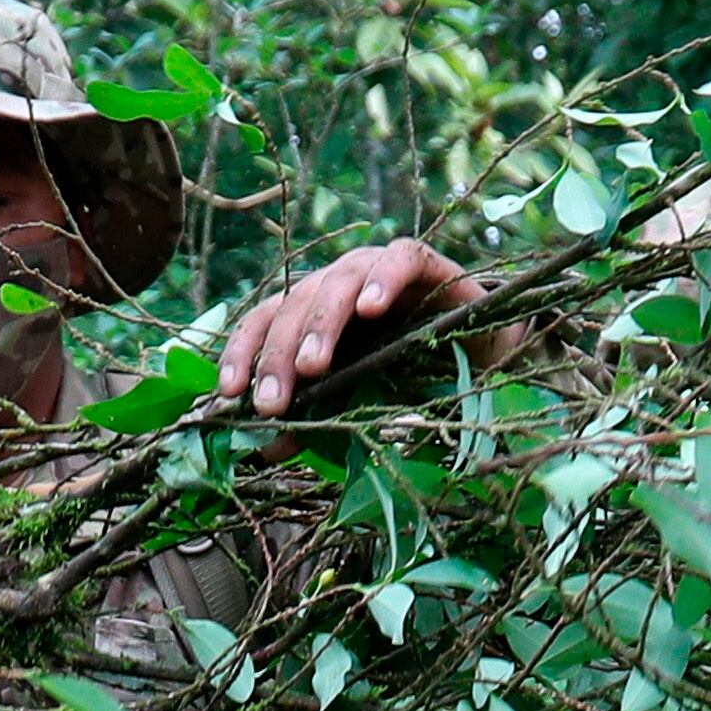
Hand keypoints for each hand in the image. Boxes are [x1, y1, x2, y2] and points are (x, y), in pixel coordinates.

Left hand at [217, 239, 484, 416]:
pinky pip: (399, 259)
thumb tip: (263, 451)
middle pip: (292, 307)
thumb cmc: (410, 372)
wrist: (481, 352)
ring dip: (320, 326)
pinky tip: (372, 308)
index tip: (229, 395)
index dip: (242, 354)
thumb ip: (314, 417)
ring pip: (335, 283)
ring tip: (314, 366)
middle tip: (272, 402)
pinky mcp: (422, 261)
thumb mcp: (356, 399)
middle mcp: (334, 284)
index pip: (263, 322)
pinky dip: (383, 280)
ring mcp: (374, 267)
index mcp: (309, 312)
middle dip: (277, 357)